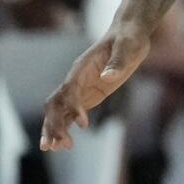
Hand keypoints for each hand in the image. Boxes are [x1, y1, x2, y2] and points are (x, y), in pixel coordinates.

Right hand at [40, 24, 151, 150]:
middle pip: (56, 102)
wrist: (128, 34)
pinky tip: (63, 144)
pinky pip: (71, 113)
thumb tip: (108, 77)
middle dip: (54, 123)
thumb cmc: (128, 38)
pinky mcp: (87, 95)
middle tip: (58, 144)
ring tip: (55, 149)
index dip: (73, 107)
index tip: (83, 124)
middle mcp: (76, 79)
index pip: (70, 89)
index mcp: (82, 67)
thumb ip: (118, 62)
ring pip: (59, 110)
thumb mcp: (128, 47)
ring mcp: (80, 88)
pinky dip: (66, 127)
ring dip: (55, 129)